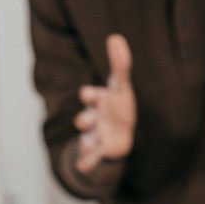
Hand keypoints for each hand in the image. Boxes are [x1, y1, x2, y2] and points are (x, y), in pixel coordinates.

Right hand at [74, 34, 136, 172]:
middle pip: (86, 119)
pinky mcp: (101, 152)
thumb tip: (115, 37)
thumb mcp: (120, 86)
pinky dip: (86, 163)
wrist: (117, 132)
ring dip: (86, 142)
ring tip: (88, 144)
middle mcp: (94, 119)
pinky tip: (84, 166)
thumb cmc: (118, 106)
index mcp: (99, 101)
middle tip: (85, 121)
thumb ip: (120, 65)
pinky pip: (90, 160)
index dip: (91, 95)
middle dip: (85, 119)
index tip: (91, 95)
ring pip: (87, 140)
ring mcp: (96, 136)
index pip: (92, 95)